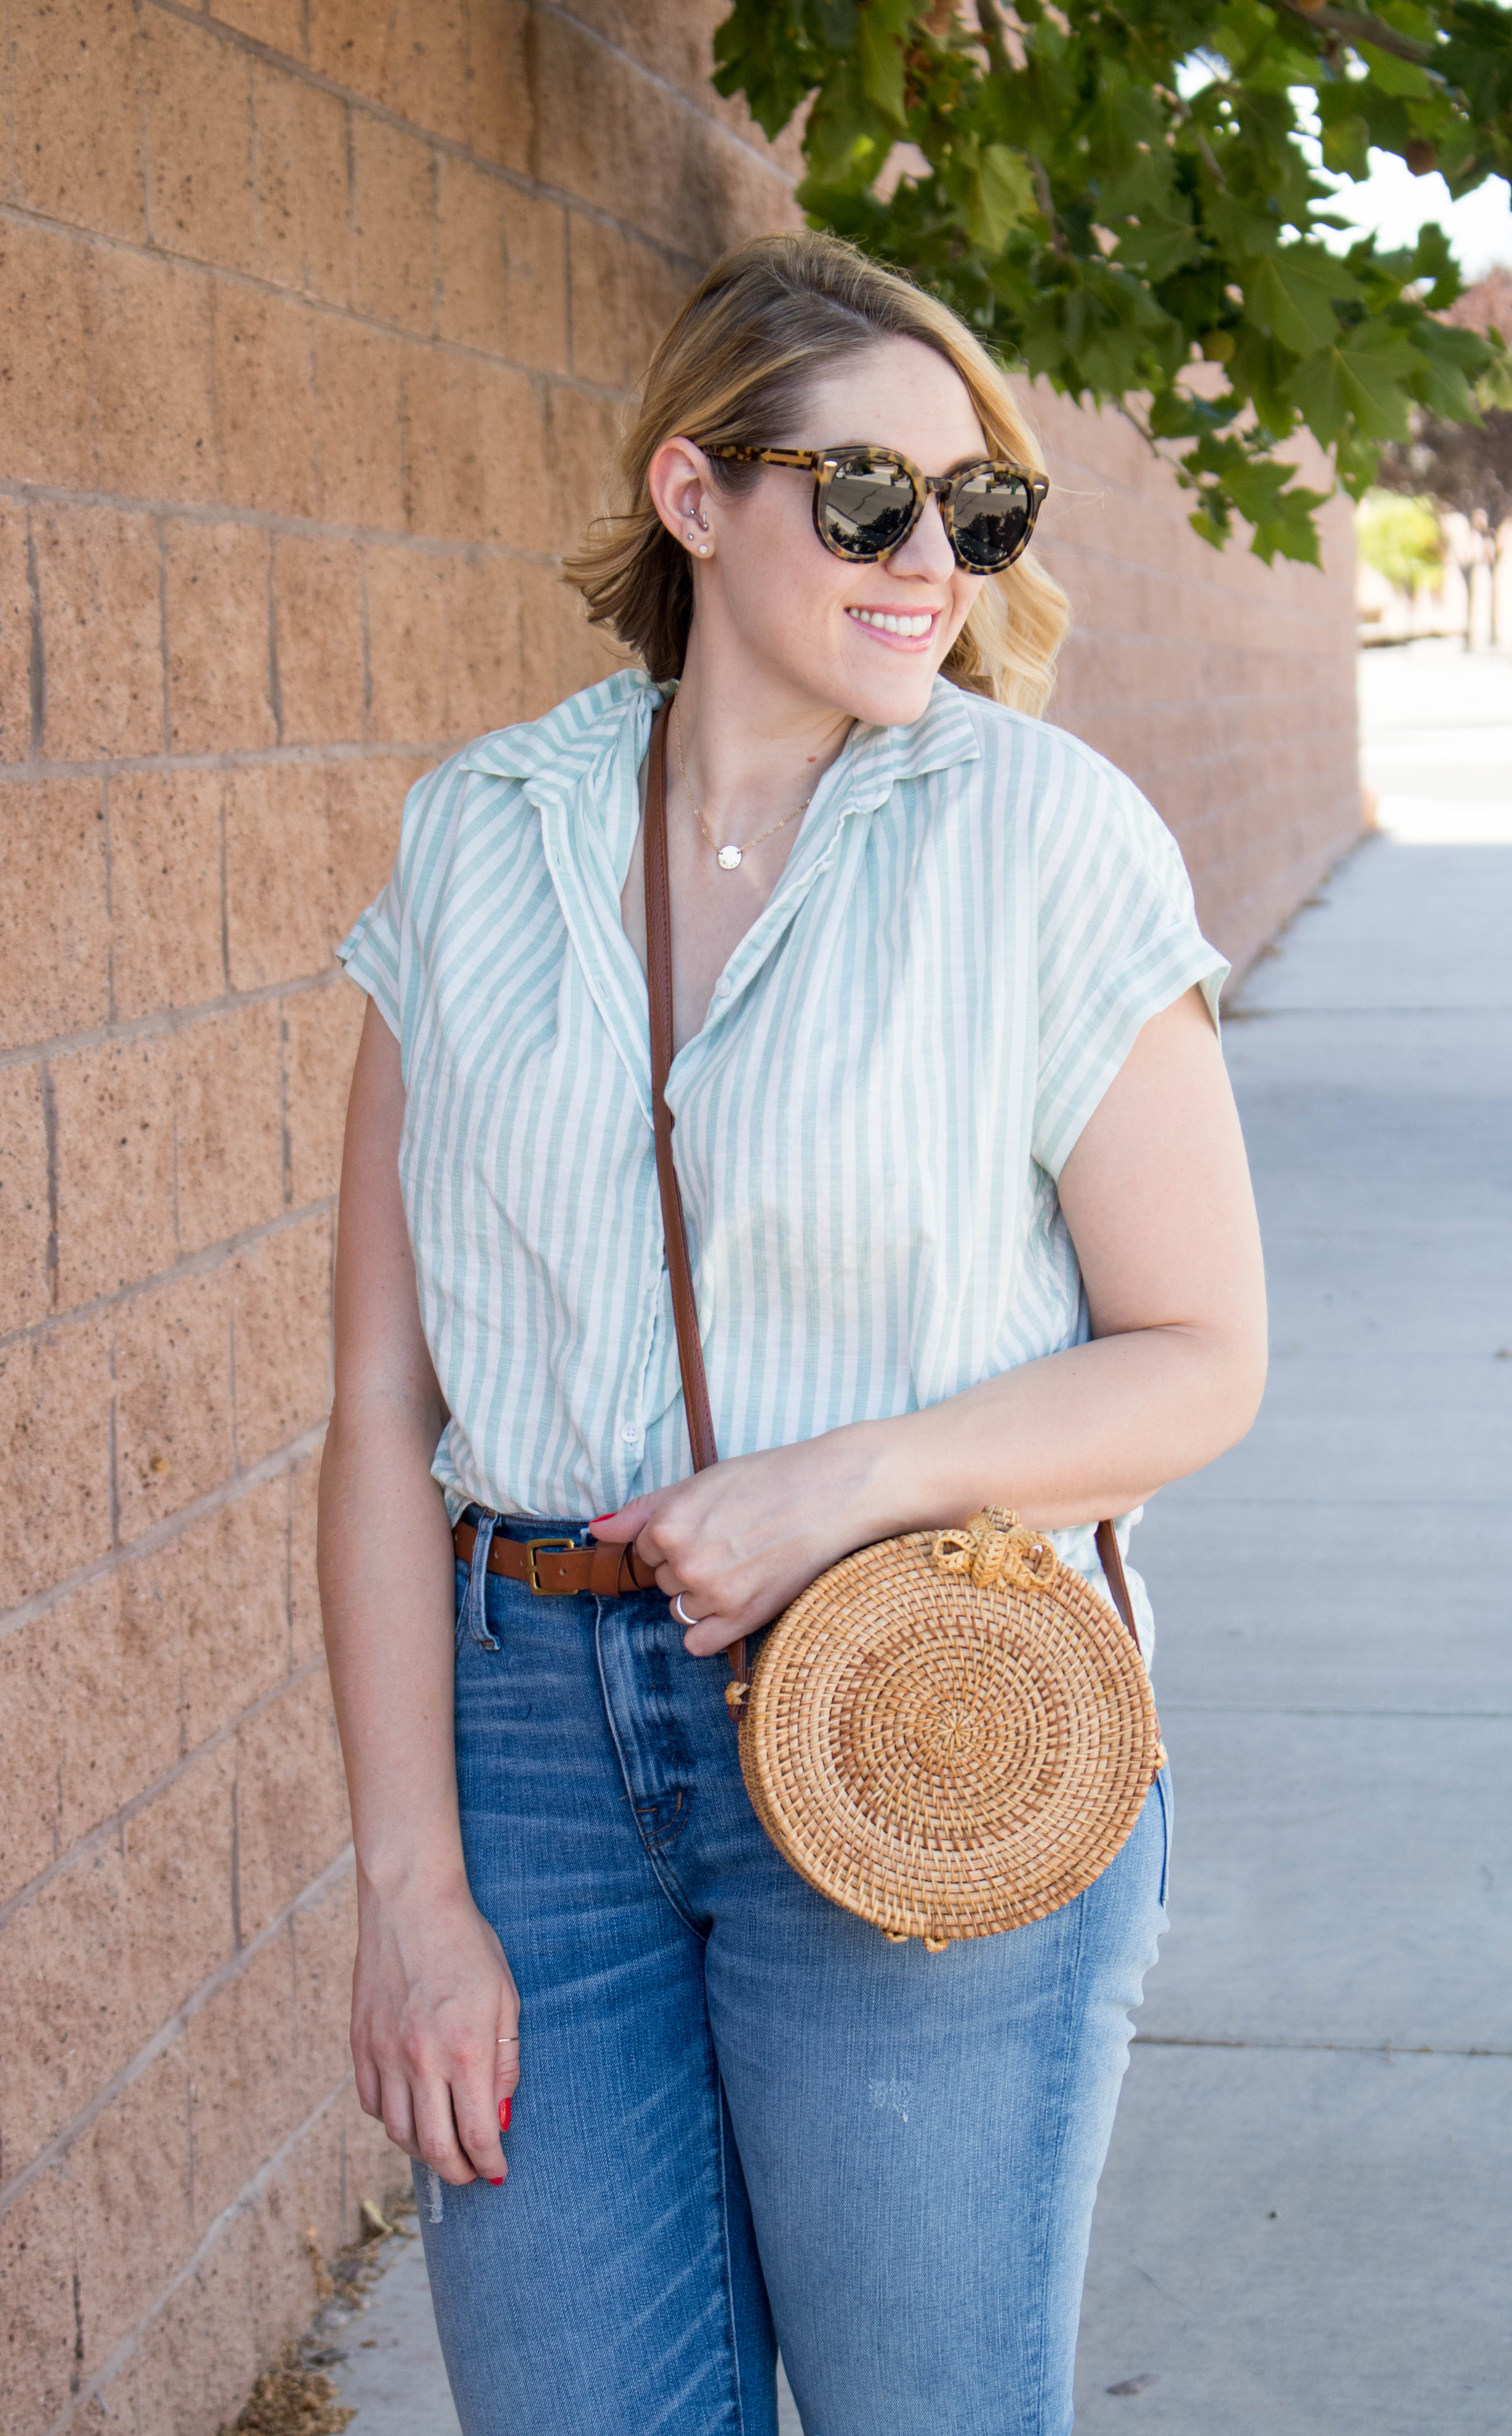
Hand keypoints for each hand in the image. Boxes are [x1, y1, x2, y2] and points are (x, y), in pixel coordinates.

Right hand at [351, 1878, 519, 2186]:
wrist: (411, 1903)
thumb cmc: (468, 1946)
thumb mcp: (505, 1999)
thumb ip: (506, 2063)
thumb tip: (500, 2117)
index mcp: (465, 2049)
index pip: (477, 2134)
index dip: (490, 2163)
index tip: (498, 2172)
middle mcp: (422, 2059)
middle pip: (435, 2147)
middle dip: (458, 2172)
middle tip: (471, 2174)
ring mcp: (385, 2053)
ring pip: (398, 2132)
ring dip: (423, 2152)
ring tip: (443, 2148)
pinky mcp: (360, 2042)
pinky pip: (372, 2103)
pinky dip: (391, 2119)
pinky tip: (410, 2112)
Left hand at [592, 1422, 906, 1656]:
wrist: (832, 1494)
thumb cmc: (769, 1480)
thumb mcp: (700, 1483)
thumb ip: (643, 1510)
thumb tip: (596, 1531)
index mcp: (668, 1525)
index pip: (645, 1547)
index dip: (675, 1536)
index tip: (710, 1524)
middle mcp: (685, 1563)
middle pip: (663, 1579)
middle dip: (688, 1564)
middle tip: (732, 1541)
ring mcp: (713, 1595)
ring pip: (680, 1608)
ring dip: (701, 1594)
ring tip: (742, 1565)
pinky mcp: (742, 1619)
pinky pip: (698, 1642)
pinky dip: (711, 1627)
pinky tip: (736, 1600)